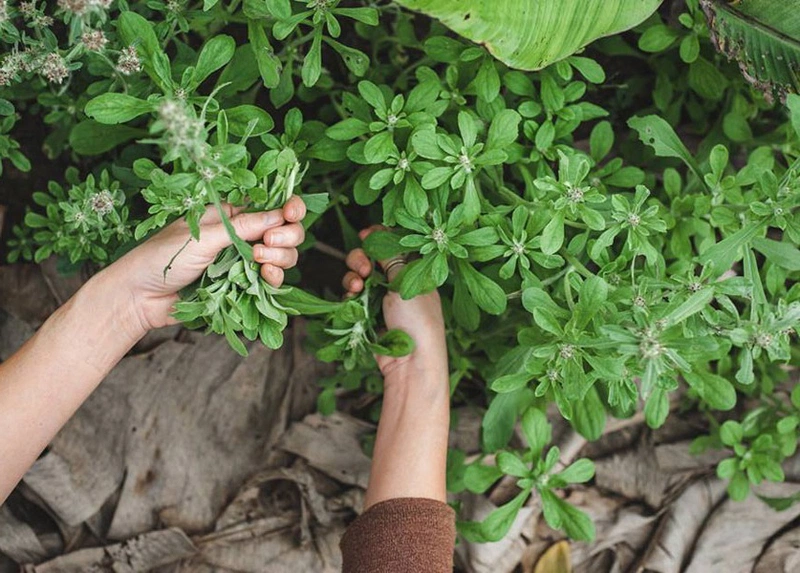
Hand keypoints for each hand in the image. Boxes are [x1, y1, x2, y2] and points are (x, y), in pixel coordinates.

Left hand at [99, 196, 306, 336]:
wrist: (140, 297)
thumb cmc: (162, 258)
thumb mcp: (204, 236)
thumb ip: (243, 226)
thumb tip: (279, 215)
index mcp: (230, 214)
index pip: (270, 206)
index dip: (288, 209)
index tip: (291, 215)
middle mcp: (241, 235)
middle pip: (284, 232)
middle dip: (286, 237)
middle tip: (268, 245)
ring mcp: (243, 261)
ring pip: (282, 257)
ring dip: (280, 259)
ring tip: (259, 262)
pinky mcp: (242, 286)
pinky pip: (270, 281)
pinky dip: (274, 280)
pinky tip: (265, 279)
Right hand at [343, 227, 447, 387]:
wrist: (412, 363)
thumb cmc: (418, 320)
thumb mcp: (405, 281)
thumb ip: (389, 255)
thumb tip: (377, 232)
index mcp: (415, 271)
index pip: (394, 246)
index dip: (378, 237)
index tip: (365, 235)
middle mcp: (398, 283)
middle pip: (371, 259)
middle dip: (361, 259)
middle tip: (364, 268)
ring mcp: (382, 300)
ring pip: (359, 277)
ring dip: (353, 277)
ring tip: (357, 286)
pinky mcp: (369, 316)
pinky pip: (353, 298)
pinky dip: (349, 295)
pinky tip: (352, 298)